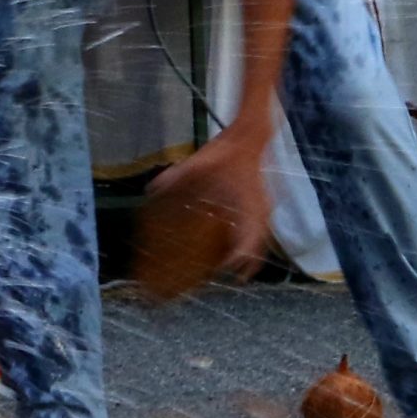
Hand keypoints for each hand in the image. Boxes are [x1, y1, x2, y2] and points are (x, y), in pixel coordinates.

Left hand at [142, 126, 275, 288]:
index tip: (226, 269)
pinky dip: (250, 243)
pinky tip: (235, 247)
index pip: (249, 240)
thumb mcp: (198, 162)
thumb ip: (176, 176)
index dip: (239, 258)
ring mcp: (263, 210)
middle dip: (247, 267)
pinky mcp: (262, 206)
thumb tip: (152, 189)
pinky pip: (259, 231)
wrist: (249, 137)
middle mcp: (259, 211)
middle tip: (231, 280)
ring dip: (251, 258)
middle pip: (259, 248)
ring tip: (235, 272)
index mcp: (247, 204)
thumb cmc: (227, 152)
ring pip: (261, 242)